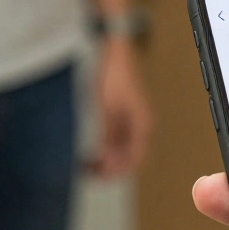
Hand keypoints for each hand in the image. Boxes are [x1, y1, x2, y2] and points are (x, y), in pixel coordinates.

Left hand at [90, 38, 151, 177]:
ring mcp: (133, 120)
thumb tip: (107, 161)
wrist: (114, 51)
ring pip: (122, 149)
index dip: (115, 172)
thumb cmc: (113, 76)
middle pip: (129, 157)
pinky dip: (106, 147)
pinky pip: (118, 138)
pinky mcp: (124, 114)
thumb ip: (108, 136)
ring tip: (87, 165)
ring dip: (107, 159)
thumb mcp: (107, 109)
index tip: (97, 178)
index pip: (133, 160)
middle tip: (88, 175)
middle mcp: (141, 126)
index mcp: (142, 125)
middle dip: (110, 168)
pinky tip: (93, 150)